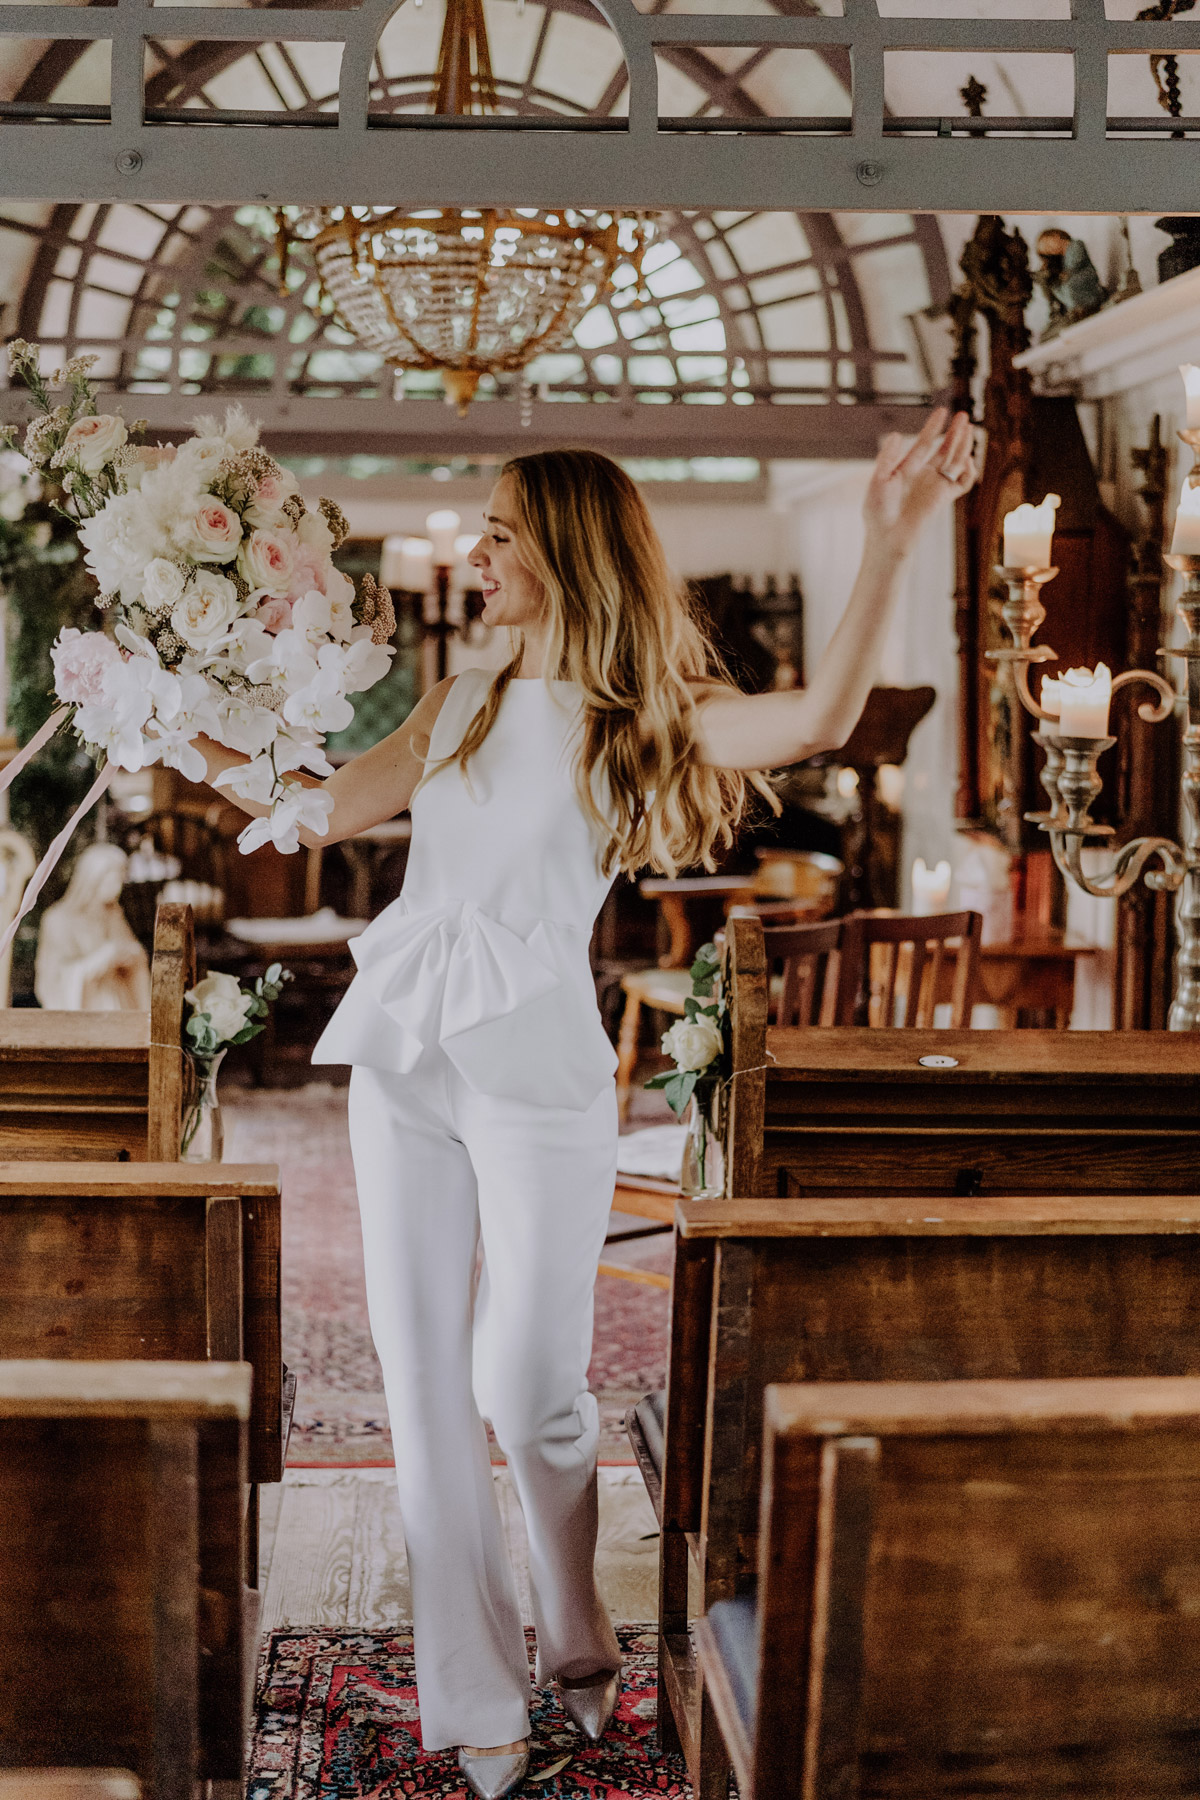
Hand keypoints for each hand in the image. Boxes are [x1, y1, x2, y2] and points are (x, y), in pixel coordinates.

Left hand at [864, 408, 976, 556]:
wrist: (887, 536)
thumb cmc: (877, 512)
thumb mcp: (878, 480)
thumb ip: (888, 458)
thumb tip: (894, 435)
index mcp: (908, 469)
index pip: (924, 443)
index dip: (933, 427)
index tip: (942, 411)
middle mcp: (924, 476)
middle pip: (944, 449)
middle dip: (954, 433)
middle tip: (963, 416)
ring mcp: (935, 486)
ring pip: (955, 461)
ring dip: (963, 445)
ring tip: (968, 429)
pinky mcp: (944, 498)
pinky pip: (963, 483)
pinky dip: (968, 471)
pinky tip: (966, 459)